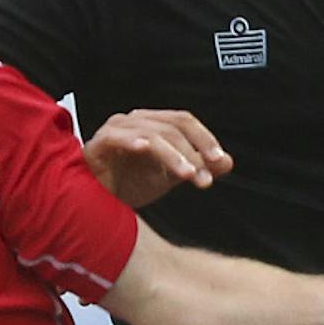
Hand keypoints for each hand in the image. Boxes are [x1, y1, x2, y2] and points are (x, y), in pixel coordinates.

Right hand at [84, 108, 232, 207]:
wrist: (96, 203)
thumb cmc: (127, 185)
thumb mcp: (170, 177)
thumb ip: (197, 167)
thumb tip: (227, 162)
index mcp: (152, 124)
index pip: (184, 121)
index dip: (205, 139)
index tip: (219, 161)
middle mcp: (135, 122)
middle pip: (172, 126)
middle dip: (193, 152)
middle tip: (204, 176)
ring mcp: (116, 130)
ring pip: (152, 134)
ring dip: (174, 155)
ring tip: (187, 175)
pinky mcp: (98, 144)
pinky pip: (117, 138)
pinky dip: (133, 141)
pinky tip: (146, 149)